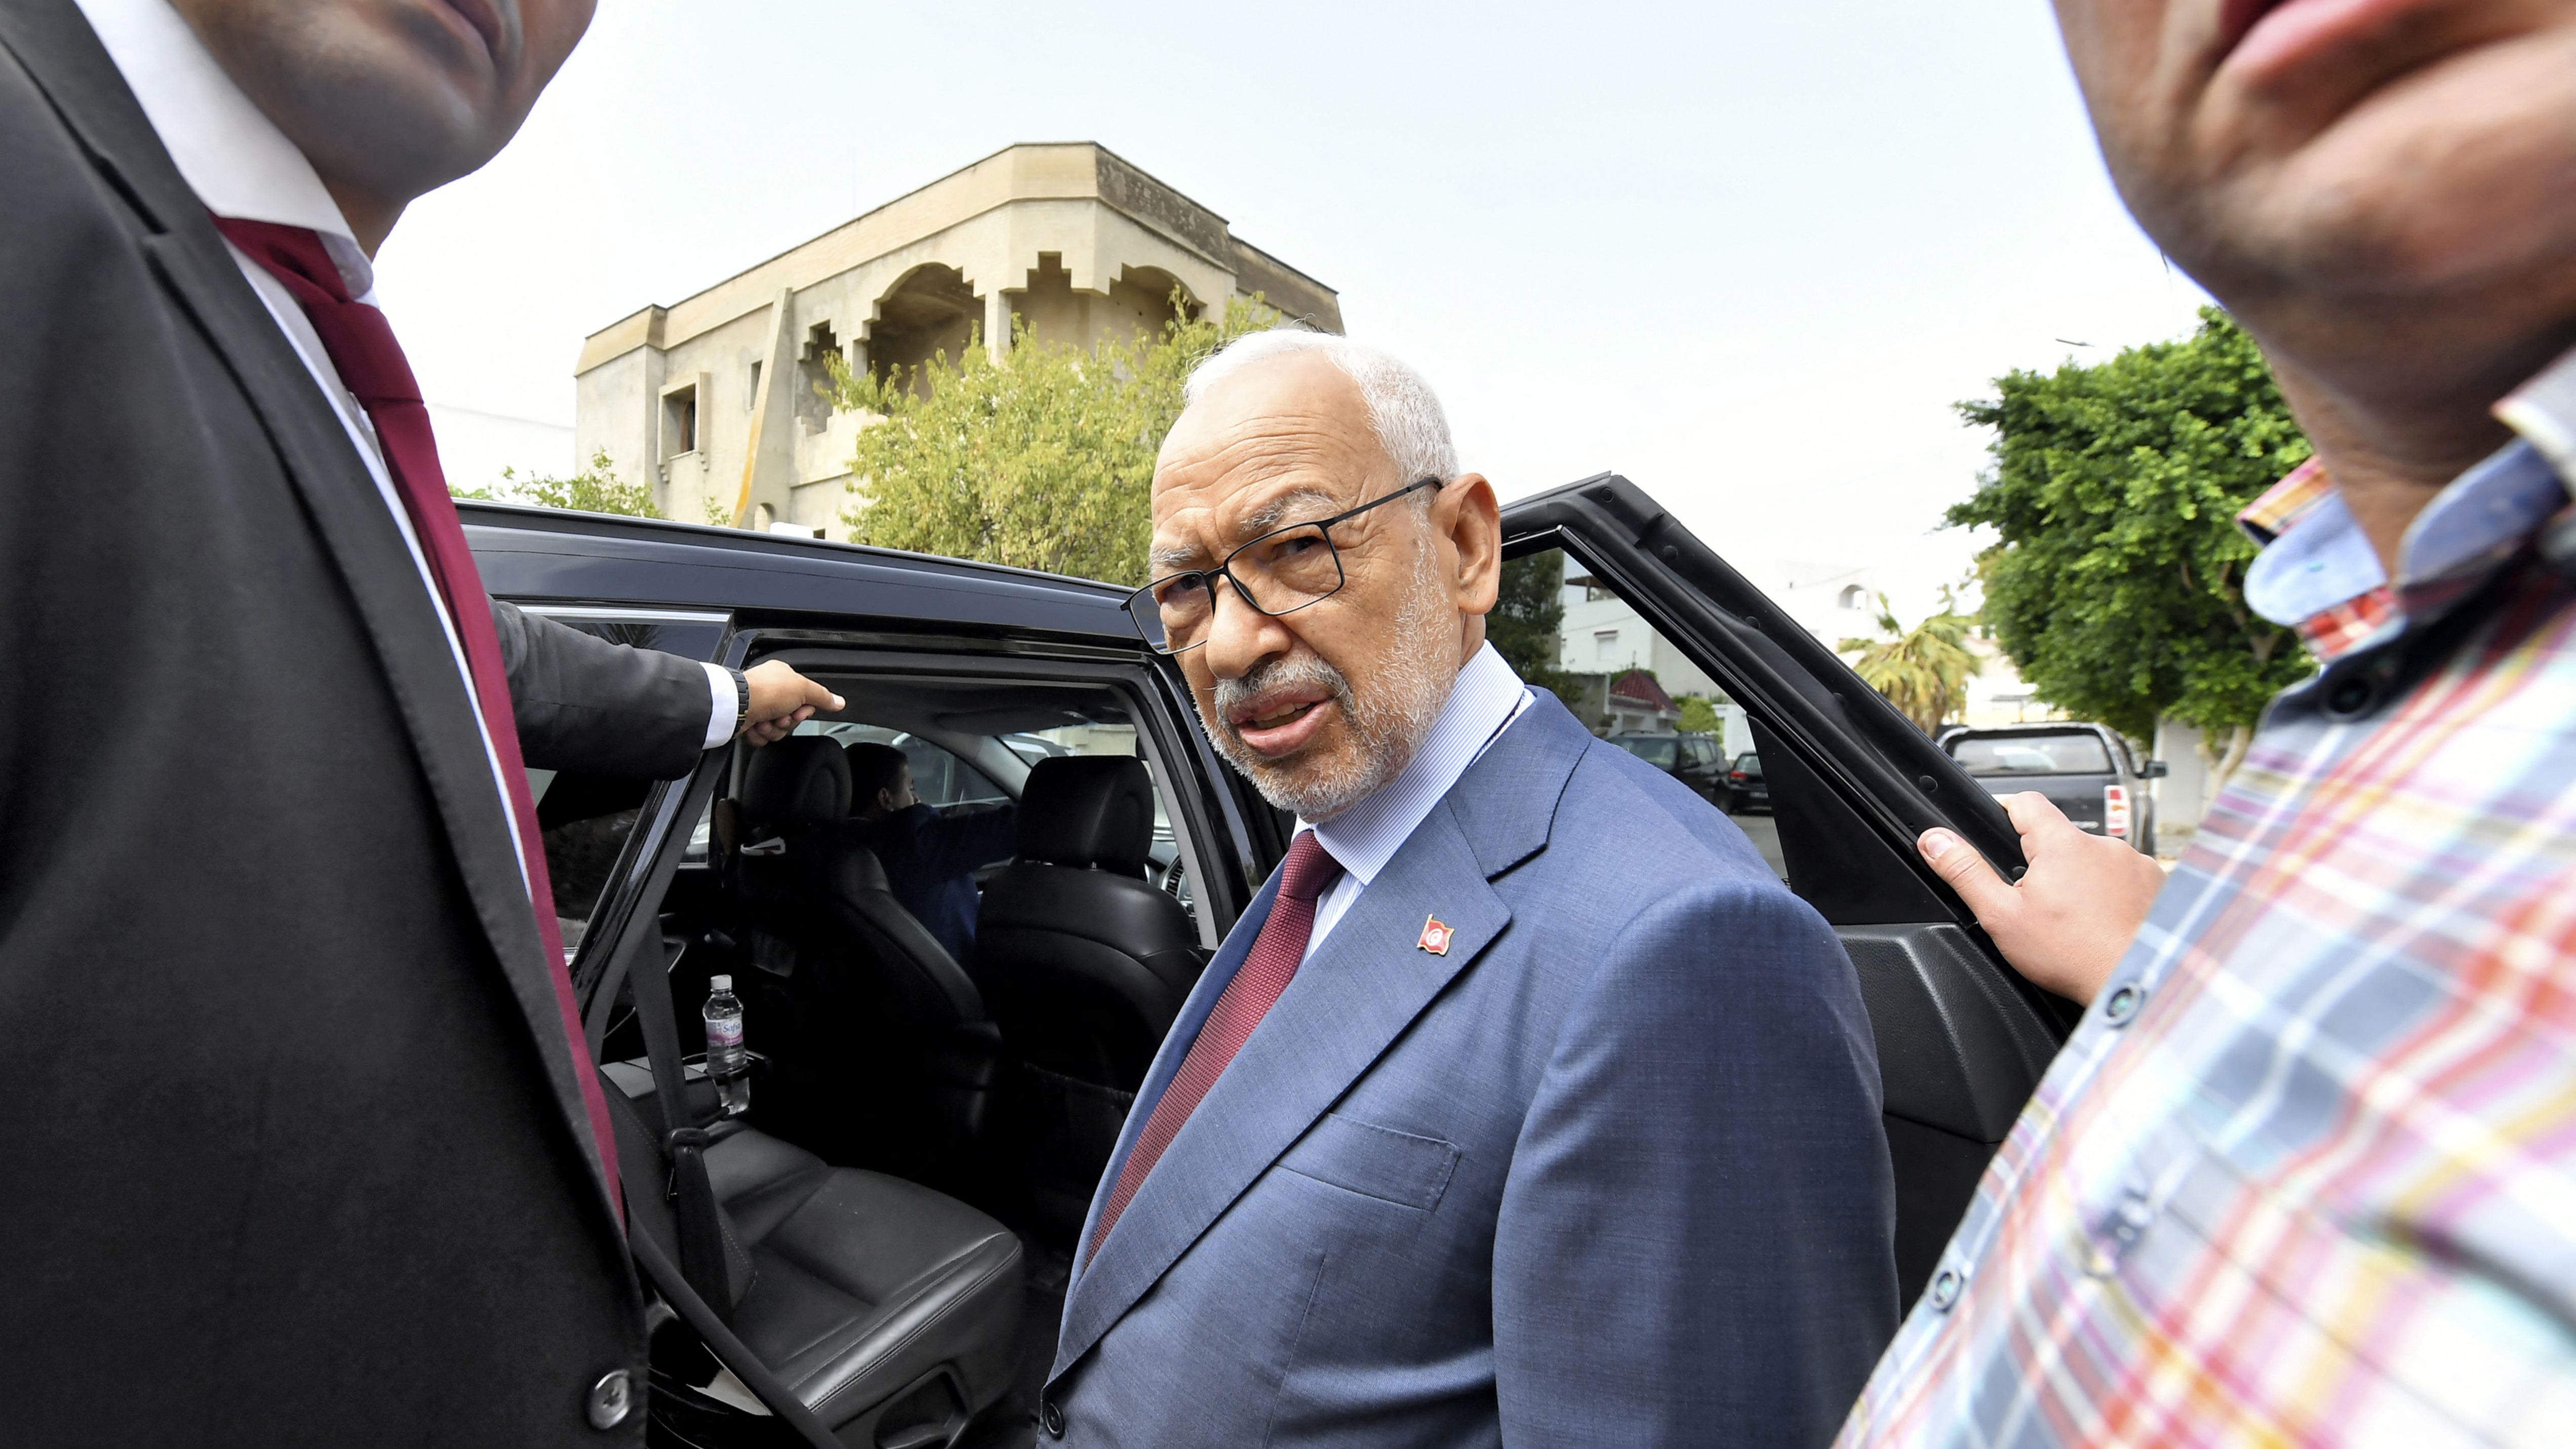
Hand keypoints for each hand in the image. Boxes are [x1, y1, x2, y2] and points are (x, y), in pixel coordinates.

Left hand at [738, 661, 842, 745]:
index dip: (804, 710)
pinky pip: (763, 736)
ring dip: (774, 729)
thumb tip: (839, 702)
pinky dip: (760, 735)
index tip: (799, 711)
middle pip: (792, 717)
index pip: (805, 699)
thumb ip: (823, 696)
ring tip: (765, 721)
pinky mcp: (748, 721)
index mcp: (783, 677)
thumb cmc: (765, 691)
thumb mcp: (803, 689)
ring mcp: (758, 706)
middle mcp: (771, 690)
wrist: (737, 706)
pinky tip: (756, 727)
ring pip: (778, 729)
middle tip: (781, 716)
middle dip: (787, 722)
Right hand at [1917, 792, 2166, 1004]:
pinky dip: (2113, 896)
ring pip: (2094, 860)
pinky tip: (2104, 924)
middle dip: (2047, 864)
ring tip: (2077, 920)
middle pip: (2062, 838)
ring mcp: (2135, 863)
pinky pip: (2125, 879)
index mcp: (2062, 844)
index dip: (2008, 815)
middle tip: (2040, 904)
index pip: (2027, 802)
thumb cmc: (2073, 955)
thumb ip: (1966, 872)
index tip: (2003, 839)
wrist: (2136, 981)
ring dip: (2083, 880)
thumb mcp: (2002, 916)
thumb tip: (1934, 840)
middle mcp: (2104, 844)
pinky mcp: (2157, 883)